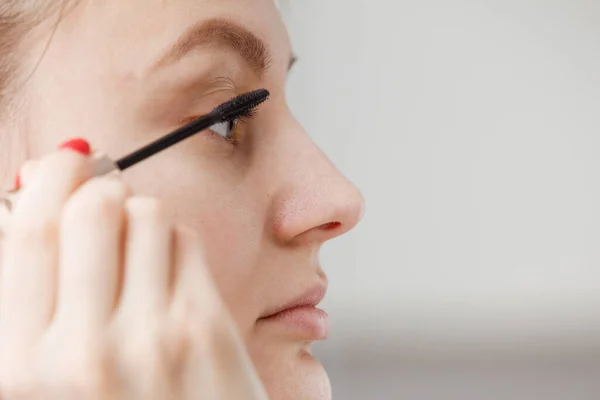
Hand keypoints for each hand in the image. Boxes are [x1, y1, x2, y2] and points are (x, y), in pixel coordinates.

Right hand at [0, 144, 267, 398]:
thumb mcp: (38, 380)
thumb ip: (27, 297)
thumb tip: (30, 199)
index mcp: (19, 367)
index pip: (25, 232)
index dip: (43, 181)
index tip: (57, 164)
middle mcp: (83, 351)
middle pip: (89, 206)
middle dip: (94, 182)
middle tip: (97, 188)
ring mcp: (153, 337)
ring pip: (145, 211)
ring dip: (136, 211)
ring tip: (134, 243)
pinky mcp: (205, 329)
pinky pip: (185, 239)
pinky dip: (171, 238)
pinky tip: (166, 269)